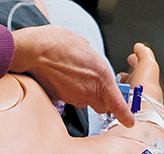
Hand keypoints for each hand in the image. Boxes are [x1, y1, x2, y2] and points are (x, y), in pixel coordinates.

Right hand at [11, 25, 135, 126]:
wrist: (34, 50)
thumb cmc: (57, 43)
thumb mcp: (83, 44)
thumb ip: (90, 55)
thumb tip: (87, 54)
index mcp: (102, 75)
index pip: (118, 104)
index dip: (125, 115)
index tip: (129, 121)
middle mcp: (90, 90)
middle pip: (101, 105)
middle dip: (99, 98)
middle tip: (91, 84)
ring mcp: (75, 97)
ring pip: (84, 102)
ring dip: (81, 93)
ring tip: (70, 75)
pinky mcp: (61, 100)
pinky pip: (68, 99)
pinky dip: (67, 92)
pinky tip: (59, 78)